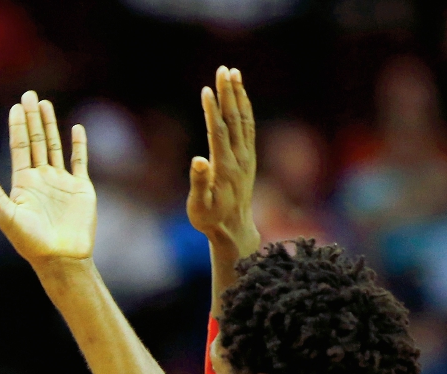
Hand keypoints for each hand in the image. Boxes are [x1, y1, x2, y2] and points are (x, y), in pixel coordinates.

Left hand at [0, 91, 95, 272]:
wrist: (60, 258)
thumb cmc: (30, 242)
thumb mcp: (6, 215)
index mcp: (23, 183)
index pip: (19, 148)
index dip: (17, 127)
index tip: (15, 107)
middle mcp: (41, 179)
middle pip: (36, 141)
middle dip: (32, 118)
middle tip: (29, 95)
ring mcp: (61, 182)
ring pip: (54, 147)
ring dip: (51, 126)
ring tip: (45, 104)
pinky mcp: (81, 189)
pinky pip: (80, 161)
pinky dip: (79, 145)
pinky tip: (76, 129)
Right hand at [188, 66, 260, 263]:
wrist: (235, 230)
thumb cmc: (211, 220)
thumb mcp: (199, 207)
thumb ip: (199, 183)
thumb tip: (197, 160)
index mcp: (224, 168)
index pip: (218, 133)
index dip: (212, 111)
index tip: (207, 90)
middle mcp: (239, 158)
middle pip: (234, 119)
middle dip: (228, 93)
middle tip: (223, 70)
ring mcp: (246, 157)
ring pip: (243, 120)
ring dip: (238, 95)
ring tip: (233, 73)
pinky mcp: (249, 157)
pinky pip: (248, 127)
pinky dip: (245, 108)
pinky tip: (240, 95)